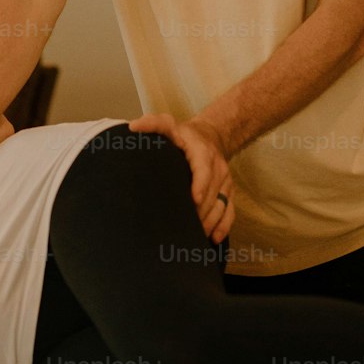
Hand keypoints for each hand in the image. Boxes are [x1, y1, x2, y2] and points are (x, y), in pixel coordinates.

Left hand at [128, 112, 235, 241]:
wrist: (210, 136)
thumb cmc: (183, 135)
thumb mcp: (169, 125)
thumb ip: (153, 124)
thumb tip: (133, 126)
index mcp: (202, 152)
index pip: (204, 169)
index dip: (200, 185)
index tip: (194, 200)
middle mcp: (217, 166)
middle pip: (213, 192)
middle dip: (202, 211)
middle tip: (186, 227)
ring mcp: (225, 180)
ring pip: (222, 204)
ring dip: (210, 221)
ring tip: (195, 235)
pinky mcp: (228, 190)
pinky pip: (230, 210)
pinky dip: (224, 225)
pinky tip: (213, 238)